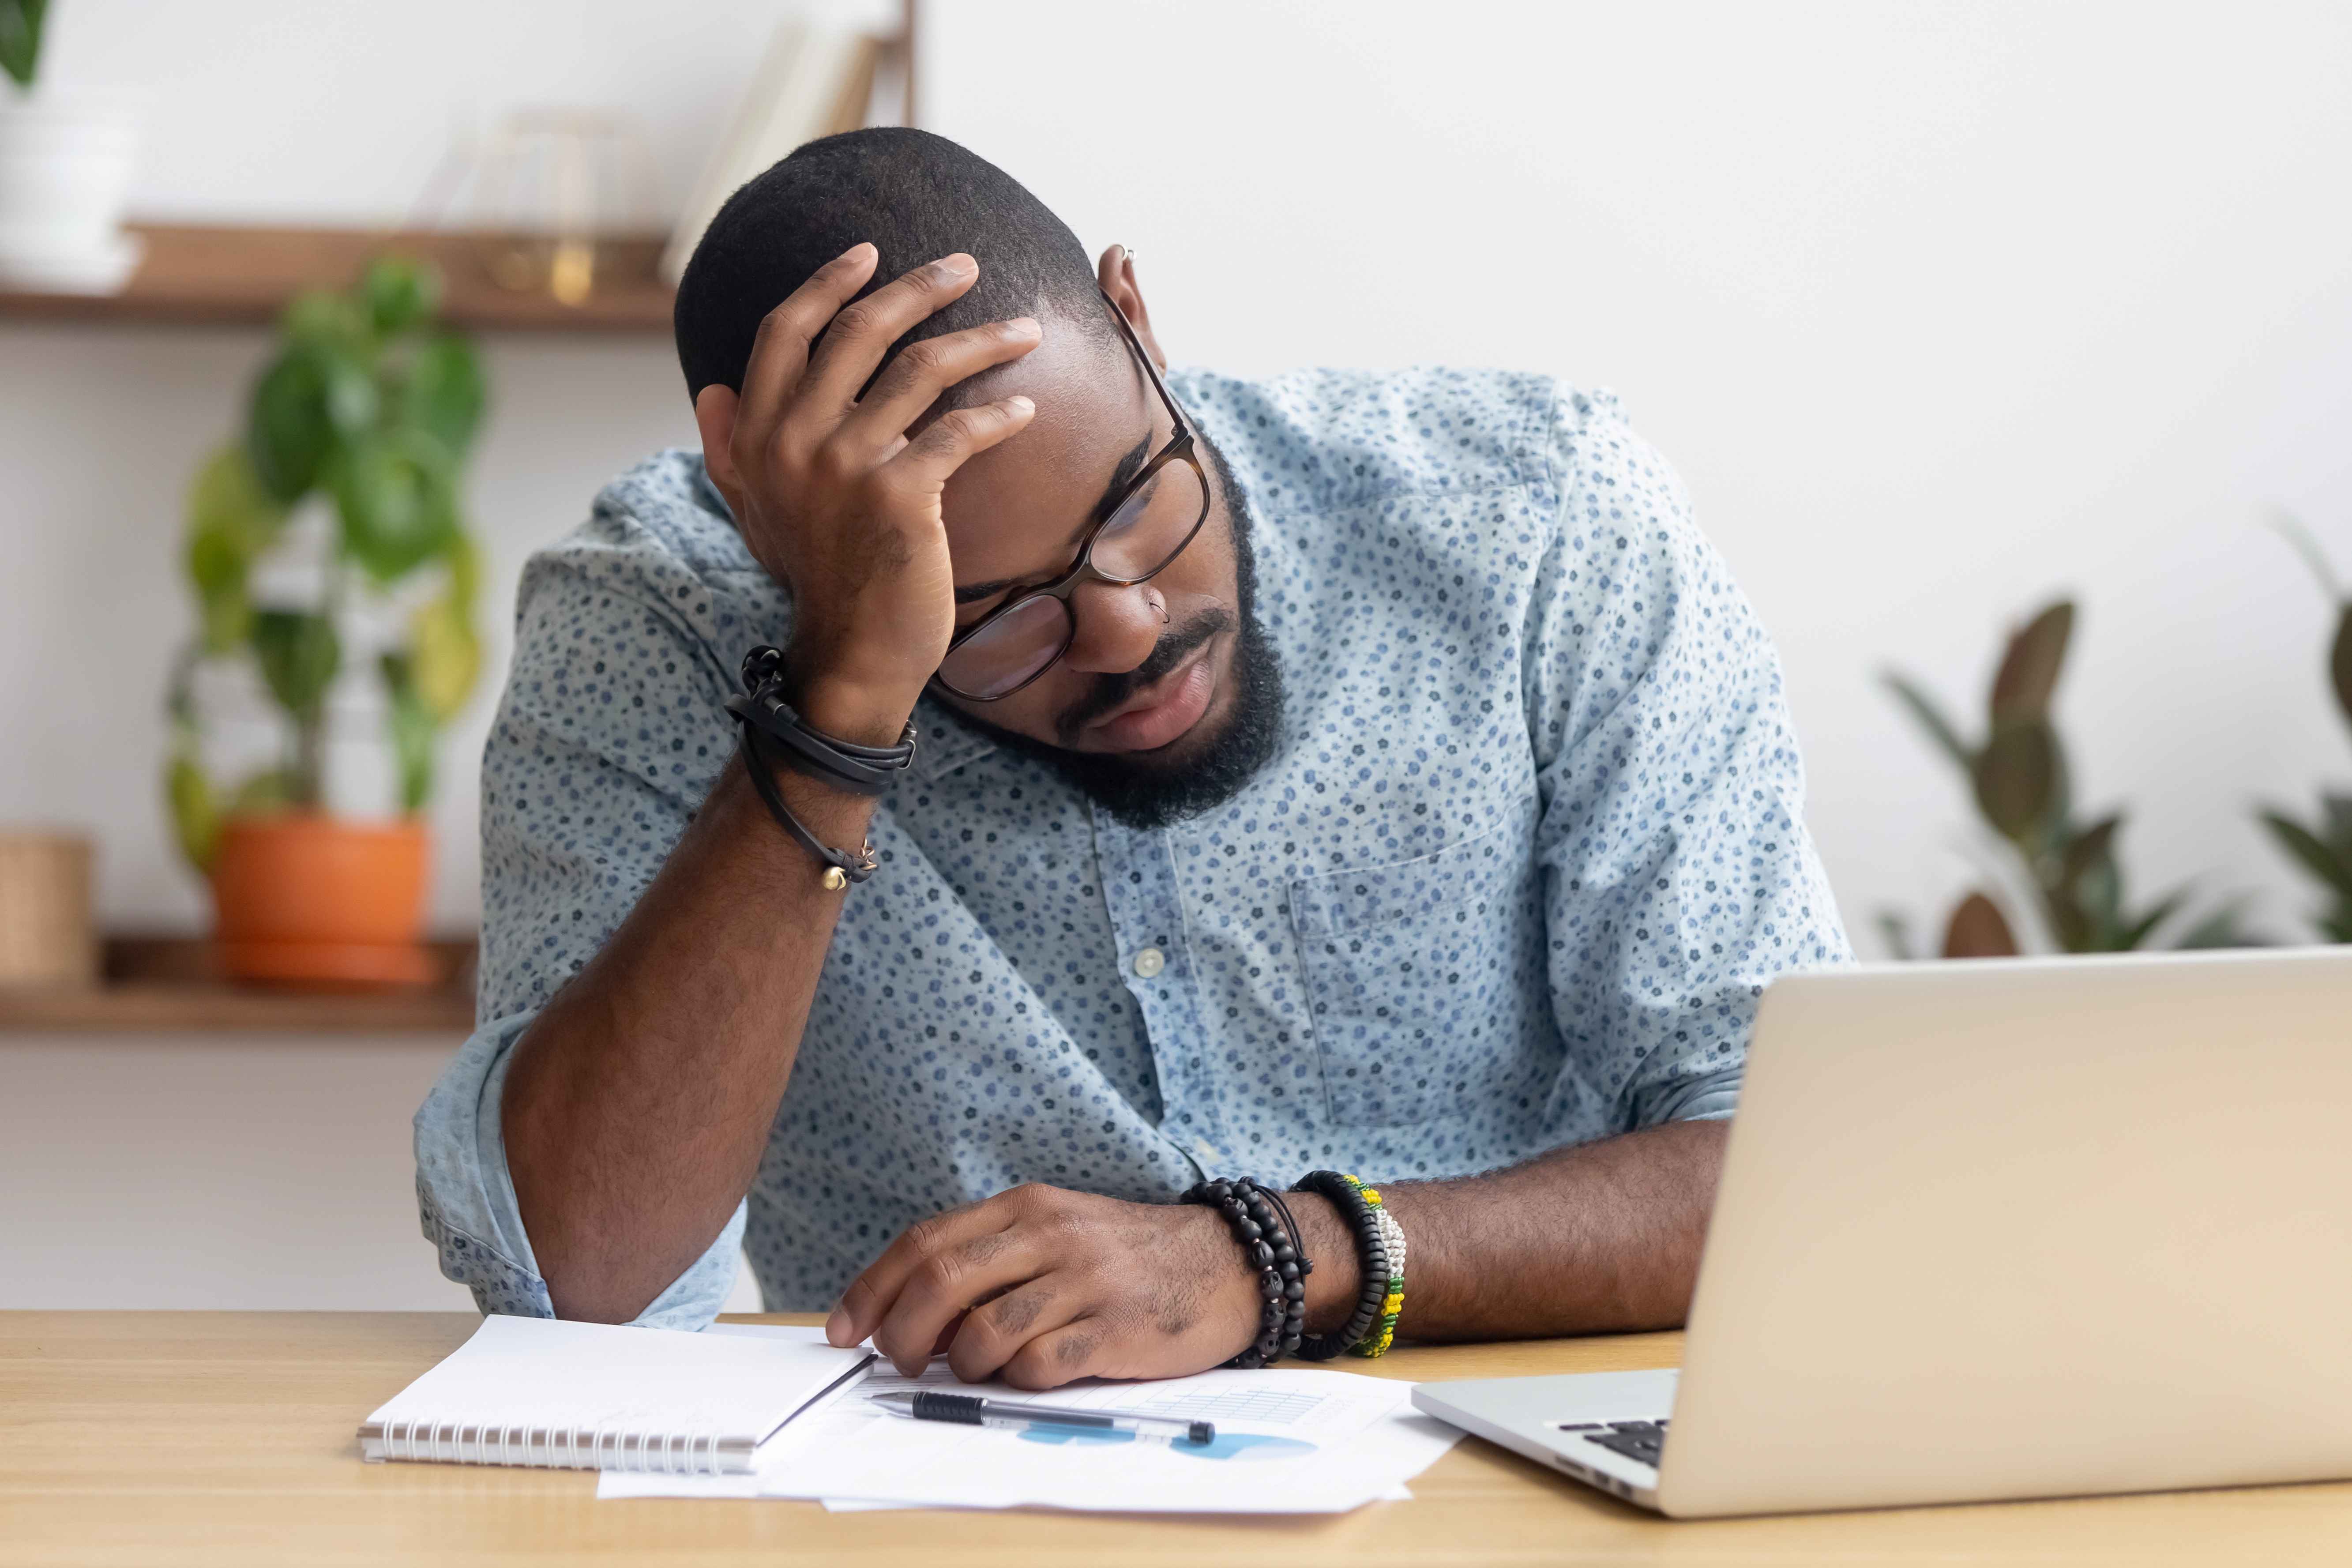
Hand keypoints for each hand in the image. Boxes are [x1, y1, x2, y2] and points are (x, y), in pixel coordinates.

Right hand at [694, 244, 1041, 744]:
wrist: (851, 658)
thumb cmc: (816, 580)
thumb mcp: (755, 510)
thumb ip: (731, 448)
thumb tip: (708, 391)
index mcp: (759, 434)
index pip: (786, 331)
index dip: (828, 283)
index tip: (871, 253)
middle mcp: (795, 439)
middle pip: (860, 331)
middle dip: (919, 287)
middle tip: (966, 264)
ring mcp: (846, 465)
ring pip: (921, 370)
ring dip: (982, 340)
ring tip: (1026, 328)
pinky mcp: (900, 496)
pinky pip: (959, 431)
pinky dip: (999, 414)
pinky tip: (1026, 408)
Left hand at [824, 1184, 1268, 1389]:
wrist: (1228, 1262)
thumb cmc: (1128, 1255)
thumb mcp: (1055, 1232)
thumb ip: (990, 1261)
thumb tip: (914, 1315)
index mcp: (1025, 1206)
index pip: (924, 1242)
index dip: (871, 1288)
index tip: (842, 1328)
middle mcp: (1049, 1236)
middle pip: (940, 1283)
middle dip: (900, 1332)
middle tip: (897, 1361)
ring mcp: (1083, 1282)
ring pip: (983, 1331)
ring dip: (960, 1364)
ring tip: (972, 1370)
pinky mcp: (1113, 1331)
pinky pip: (1038, 1366)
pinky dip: (1017, 1380)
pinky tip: (1029, 1374)